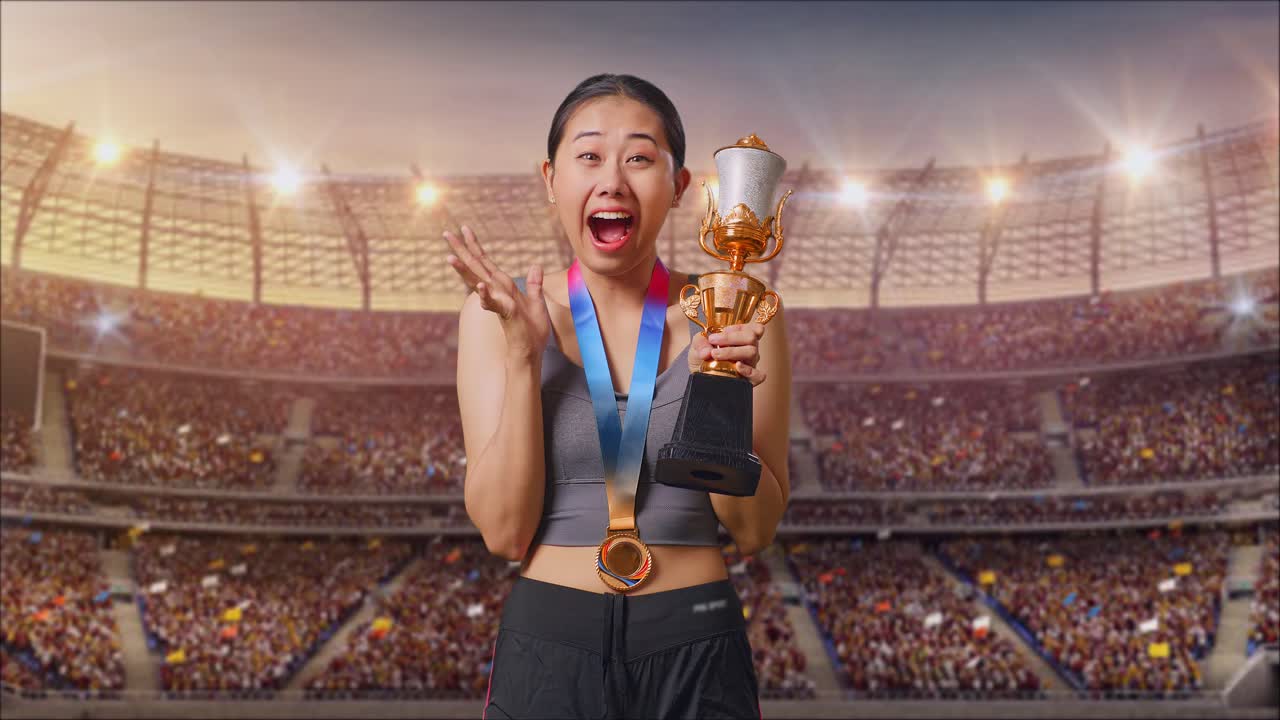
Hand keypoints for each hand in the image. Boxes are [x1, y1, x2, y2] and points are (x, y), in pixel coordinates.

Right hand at [446, 225, 550, 360]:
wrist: (531, 352)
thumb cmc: (532, 330)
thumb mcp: (537, 301)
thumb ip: (534, 284)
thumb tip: (535, 266)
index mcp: (502, 286)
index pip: (486, 262)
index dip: (476, 245)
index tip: (465, 228)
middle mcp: (496, 292)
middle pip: (477, 267)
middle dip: (462, 250)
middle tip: (446, 234)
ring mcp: (498, 303)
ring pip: (479, 282)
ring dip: (465, 271)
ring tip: (450, 257)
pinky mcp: (505, 315)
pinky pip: (494, 303)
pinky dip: (486, 296)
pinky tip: (480, 287)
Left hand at [689, 322, 767, 385]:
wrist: (699, 373)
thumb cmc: (703, 355)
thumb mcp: (698, 344)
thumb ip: (700, 342)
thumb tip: (707, 352)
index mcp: (742, 338)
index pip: (753, 328)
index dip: (739, 327)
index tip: (722, 330)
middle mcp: (749, 349)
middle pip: (751, 338)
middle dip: (731, 338)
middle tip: (713, 341)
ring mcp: (750, 364)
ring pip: (752, 353)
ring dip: (732, 351)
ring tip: (715, 354)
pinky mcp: (749, 379)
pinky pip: (758, 375)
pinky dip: (749, 370)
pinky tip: (737, 367)